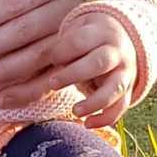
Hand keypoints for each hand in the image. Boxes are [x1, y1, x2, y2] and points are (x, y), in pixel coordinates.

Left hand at [0, 0, 85, 107]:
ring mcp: (73, 39)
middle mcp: (64, 11)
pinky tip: (1, 100)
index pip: (13, 3)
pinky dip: (26, 92)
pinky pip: (51, 78)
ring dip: (3, 72)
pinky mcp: (77, 61)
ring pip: (36, 57)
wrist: (104, 4)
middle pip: (21, 32)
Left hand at [48, 2, 139, 129]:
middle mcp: (116, 52)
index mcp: (100, 32)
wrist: (123, 38)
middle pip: (99, 63)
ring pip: (115, 88)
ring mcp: (125, 72)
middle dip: (74, 74)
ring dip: (94, 102)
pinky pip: (120, 107)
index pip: (80, 41)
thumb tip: (28, 72)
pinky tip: (87, 124)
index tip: (51, 59)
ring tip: (74, 111)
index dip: (62, 51)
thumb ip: (57, 49)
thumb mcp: (75, 33)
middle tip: (53, 84)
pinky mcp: (128, 90)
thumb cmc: (87, 39)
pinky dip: (106, 118)